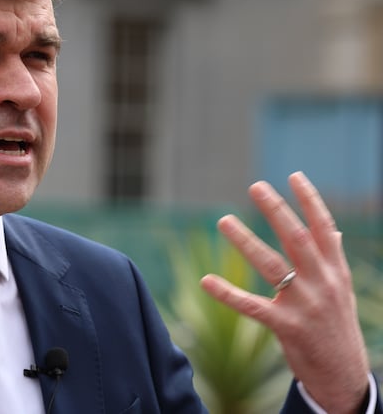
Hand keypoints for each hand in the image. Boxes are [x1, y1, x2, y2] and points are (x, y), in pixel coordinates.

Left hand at [200, 172, 369, 413]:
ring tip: (223, 219)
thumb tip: (331, 228)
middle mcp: (323, 283)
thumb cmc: (337, 327)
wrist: (345, 377)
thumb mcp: (341, 289)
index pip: (325, 228)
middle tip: (255, 185)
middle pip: (297, 238)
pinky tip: (206, 280)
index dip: (310, 200)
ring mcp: (305, 305)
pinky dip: (228, 293)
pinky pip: (252, 306)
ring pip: (272, 265)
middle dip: (277, 210)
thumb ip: (333, 258)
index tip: (293, 175)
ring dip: (246, 240)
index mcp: (336, 271)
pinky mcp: (287, 328)